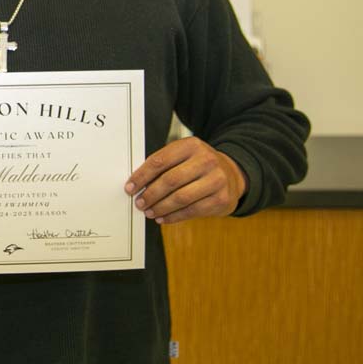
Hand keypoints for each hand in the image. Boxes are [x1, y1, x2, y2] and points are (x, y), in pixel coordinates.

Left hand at [124, 136, 245, 223]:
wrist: (232, 175)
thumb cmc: (199, 166)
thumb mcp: (184, 156)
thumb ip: (163, 165)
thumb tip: (137, 184)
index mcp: (191, 145)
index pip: (160, 161)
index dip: (142, 176)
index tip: (130, 187)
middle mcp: (206, 160)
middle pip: (170, 180)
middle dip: (150, 194)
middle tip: (139, 203)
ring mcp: (216, 180)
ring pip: (181, 198)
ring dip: (160, 207)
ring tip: (149, 212)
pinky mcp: (221, 199)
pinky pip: (192, 211)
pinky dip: (174, 216)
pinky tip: (163, 218)